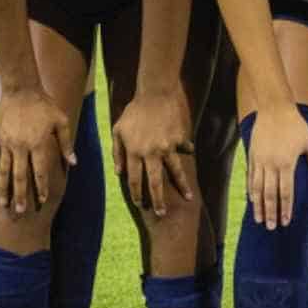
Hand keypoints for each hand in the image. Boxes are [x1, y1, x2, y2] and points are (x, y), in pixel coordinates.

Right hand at [0, 85, 74, 213]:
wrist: (21, 88)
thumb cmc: (44, 104)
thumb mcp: (61, 121)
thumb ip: (66, 143)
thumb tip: (74, 162)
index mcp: (37, 144)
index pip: (39, 171)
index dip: (41, 187)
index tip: (42, 200)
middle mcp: (20, 146)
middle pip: (19, 176)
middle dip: (20, 195)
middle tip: (20, 211)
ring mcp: (6, 143)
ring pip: (3, 170)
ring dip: (3, 188)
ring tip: (3, 203)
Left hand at [112, 90, 197, 219]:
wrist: (155, 93)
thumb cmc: (133, 112)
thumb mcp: (118, 130)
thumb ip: (117, 152)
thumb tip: (118, 173)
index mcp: (134, 151)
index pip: (135, 180)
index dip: (137, 194)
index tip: (140, 204)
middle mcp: (150, 152)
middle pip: (155, 182)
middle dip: (158, 200)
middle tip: (161, 214)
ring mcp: (167, 146)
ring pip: (175, 172)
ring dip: (182, 187)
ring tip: (188, 198)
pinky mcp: (179, 139)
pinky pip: (184, 149)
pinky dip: (187, 152)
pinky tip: (190, 155)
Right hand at [247, 105, 307, 229]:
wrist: (274, 108)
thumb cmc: (296, 125)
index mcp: (287, 163)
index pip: (286, 192)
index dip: (286, 209)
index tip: (286, 222)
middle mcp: (271, 164)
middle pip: (270, 195)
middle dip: (270, 213)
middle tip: (271, 228)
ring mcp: (260, 160)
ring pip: (257, 189)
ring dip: (258, 206)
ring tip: (259, 220)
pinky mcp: (252, 155)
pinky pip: (250, 177)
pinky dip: (251, 191)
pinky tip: (252, 201)